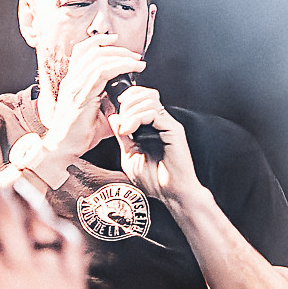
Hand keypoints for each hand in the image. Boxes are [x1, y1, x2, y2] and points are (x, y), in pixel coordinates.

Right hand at [38, 34, 143, 157]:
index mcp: (72, 82)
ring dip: (121, 56)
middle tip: (135, 55)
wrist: (64, 149)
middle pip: (91, 51)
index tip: (117, 41)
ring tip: (137, 62)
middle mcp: (71, 81)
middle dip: (116, 49)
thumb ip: (109, 101)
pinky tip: (132, 68)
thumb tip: (127, 95)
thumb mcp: (99, 113)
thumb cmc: (81, 134)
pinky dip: (120, 66)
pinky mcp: (80, 96)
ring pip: (97, 58)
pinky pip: (101, 72)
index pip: (82, 52)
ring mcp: (74, 87)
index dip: (99, 42)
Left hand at [108, 83, 200, 201]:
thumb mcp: (129, 155)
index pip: (142, 98)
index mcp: (153, 127)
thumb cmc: (154, 181)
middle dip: (127, 104)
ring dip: (131, 111)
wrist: (171, 194)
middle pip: (145, 94)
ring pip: (149, 100)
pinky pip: (154, 113)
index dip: (128, 97)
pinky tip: (129, 131)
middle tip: (120, 123)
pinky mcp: (173, 130)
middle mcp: (162, 123)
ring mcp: (168, 126)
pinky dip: (136, 119)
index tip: (116, 108)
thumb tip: (114, 118)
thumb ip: (122, 137)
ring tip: (124, 129)